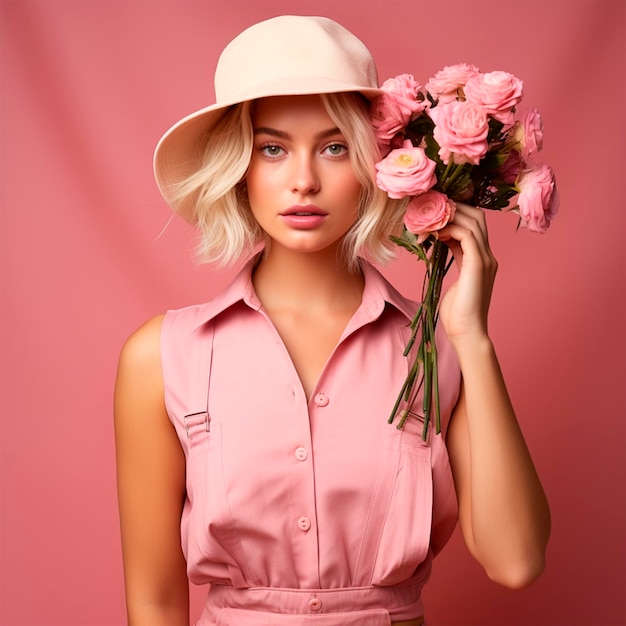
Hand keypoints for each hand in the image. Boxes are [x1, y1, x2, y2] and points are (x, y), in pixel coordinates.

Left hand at [437, 202, 497, 344]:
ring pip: (473, 221)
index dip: (452, 216)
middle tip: (427, 212)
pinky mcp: (478, 265)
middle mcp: (487, 256)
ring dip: (448, 216)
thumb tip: (439, 245)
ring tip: (426, 221)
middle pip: (477, 216)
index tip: (430, 217)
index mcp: (481, 259)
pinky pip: (467, 235)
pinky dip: (449, 229)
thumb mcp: (453, 281)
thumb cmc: (457, 314)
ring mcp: (486, 259)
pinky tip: (433, 234)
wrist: (467, 333)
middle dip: (452, 209)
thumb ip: (451, 260)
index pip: (472, 225)